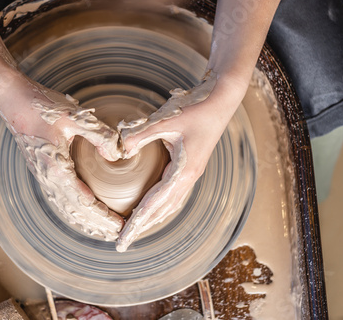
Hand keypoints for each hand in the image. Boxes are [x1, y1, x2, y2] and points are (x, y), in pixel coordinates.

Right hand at [0, 74, 124, 240]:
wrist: (12, 99)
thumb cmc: (41, 106)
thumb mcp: (74, 116)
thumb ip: (100, 135)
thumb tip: (118, 155)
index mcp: (56, 169)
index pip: (84, 203)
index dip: (103, 217)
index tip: (121, 225)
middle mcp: (48, 178)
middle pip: (75, 212)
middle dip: (97, 225)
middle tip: (118, 233)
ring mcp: (43, 176)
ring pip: (65, 208)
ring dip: (85, 221)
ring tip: (103, 230)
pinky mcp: (42, 170)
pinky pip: (59, 198)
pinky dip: (74, 210)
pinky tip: (83, 211)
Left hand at [116, 71, 243, 251]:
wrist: (222, 100)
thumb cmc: (198, 108)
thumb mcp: (166, 121)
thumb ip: (140, 134)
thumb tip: (120, 151)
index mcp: (183, 172)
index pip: (153, 205)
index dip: (136, 224)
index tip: (122, 240)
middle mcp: (188, 178)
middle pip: (161, 212)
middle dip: (140, 228)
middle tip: (122, 243)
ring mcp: (191, 173)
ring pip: (168, 205)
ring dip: (151, 219)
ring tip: (134, 229)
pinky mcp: (190, 166)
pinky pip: (173, 194)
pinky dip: (159, 205)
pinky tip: (151, 205)